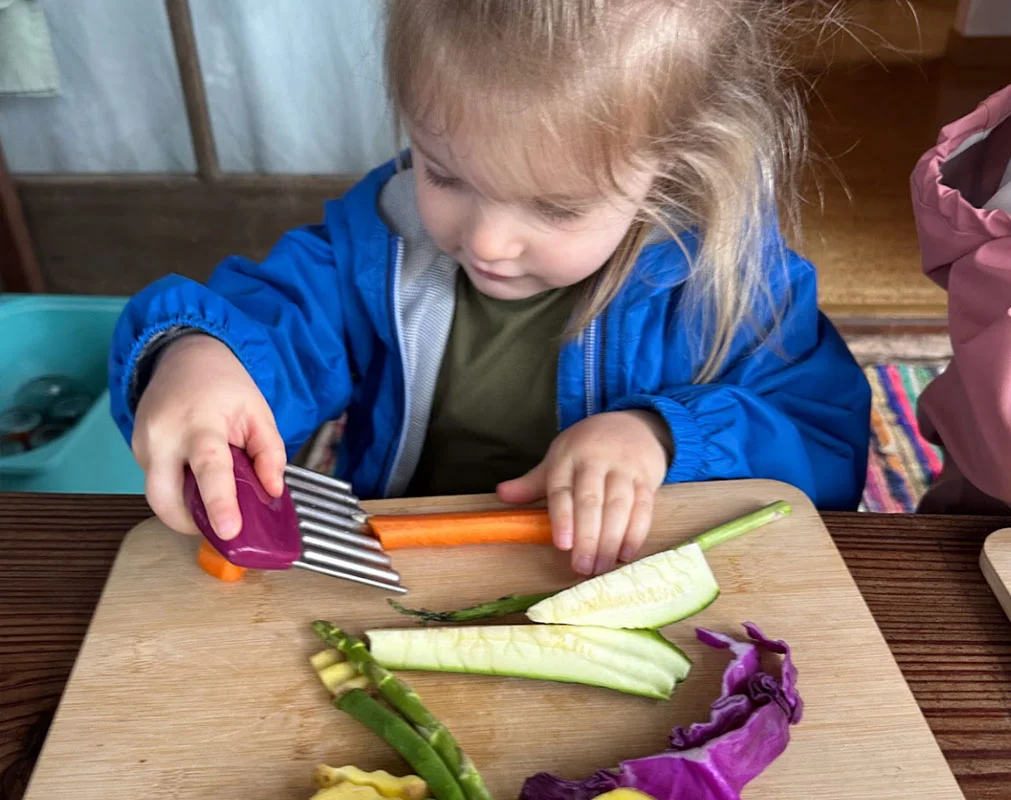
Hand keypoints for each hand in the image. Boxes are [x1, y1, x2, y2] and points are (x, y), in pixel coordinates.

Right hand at [132, 334, 285, 539]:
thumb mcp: (259, 412)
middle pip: (164, 497)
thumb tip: (273, 491)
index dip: (219, 503)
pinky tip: (195, 477)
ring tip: (211, 501)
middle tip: (219, 528)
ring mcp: (143, 444)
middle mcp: (164, 436)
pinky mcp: (135, 450)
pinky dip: (177, 490)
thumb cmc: (225, 386)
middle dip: (189, 523)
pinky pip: (156, 482)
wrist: (184, 357)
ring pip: (157, 495)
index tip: (230, 531)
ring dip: (183, 509)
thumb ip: (270, 453)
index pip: (209, 467)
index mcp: (201, 422)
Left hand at [497, 410, 671, 575]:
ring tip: (602, 566)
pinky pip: (643, 506)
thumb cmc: (588, 447)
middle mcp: (596, 461)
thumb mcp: (559, 457)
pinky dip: (636, 532)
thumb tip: (502, 495)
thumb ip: (533, 482)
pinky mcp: (648, 478)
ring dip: (611, 539)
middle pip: (591, 501)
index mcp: (568, 457)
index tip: (562, 545)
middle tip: (582, 567)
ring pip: (619, 506)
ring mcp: (624, 468)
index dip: (563, 518)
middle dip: (587, 537)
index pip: (562, 490)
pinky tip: (626, 553)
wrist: (633, 424)